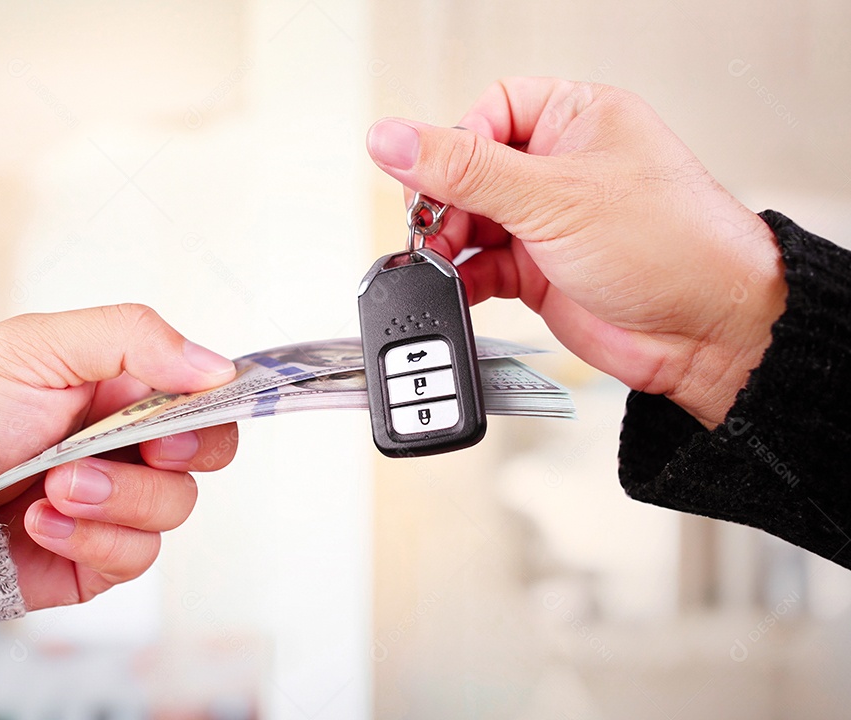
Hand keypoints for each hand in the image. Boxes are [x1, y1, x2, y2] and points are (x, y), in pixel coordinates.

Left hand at [0, 304, 238, 609]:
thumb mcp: (41, 345)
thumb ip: (134, 338)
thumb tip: (216, 367)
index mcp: (129, 390)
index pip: (208, 398)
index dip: (212, 409)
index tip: (183, 417)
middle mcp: (133, 446)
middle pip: (208, 454)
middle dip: (175, 454)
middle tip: (141, 449)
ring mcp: (120, 504)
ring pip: (174, 509)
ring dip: (116, 497)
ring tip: (55, 485)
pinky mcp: (100, 558)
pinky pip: (135, 557)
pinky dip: (89, 540)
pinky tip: (40, 522)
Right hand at [366, 77, 787, 428]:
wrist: (708, 334)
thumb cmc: (672, 246)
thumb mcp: (553, 195)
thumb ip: (465, 170)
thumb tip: (394, 139)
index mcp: (578, 119)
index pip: (492, 108)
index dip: (457, 140)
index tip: (432, 173)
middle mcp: (562, 167)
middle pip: (471, 168)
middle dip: (445, 199)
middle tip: (431, 224)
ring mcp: (549, 223)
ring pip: (471, 221)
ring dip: (448, 242)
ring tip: (441, 257)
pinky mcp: (540, 272)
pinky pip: (481, 267)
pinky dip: (462, 277)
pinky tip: (456, 284)